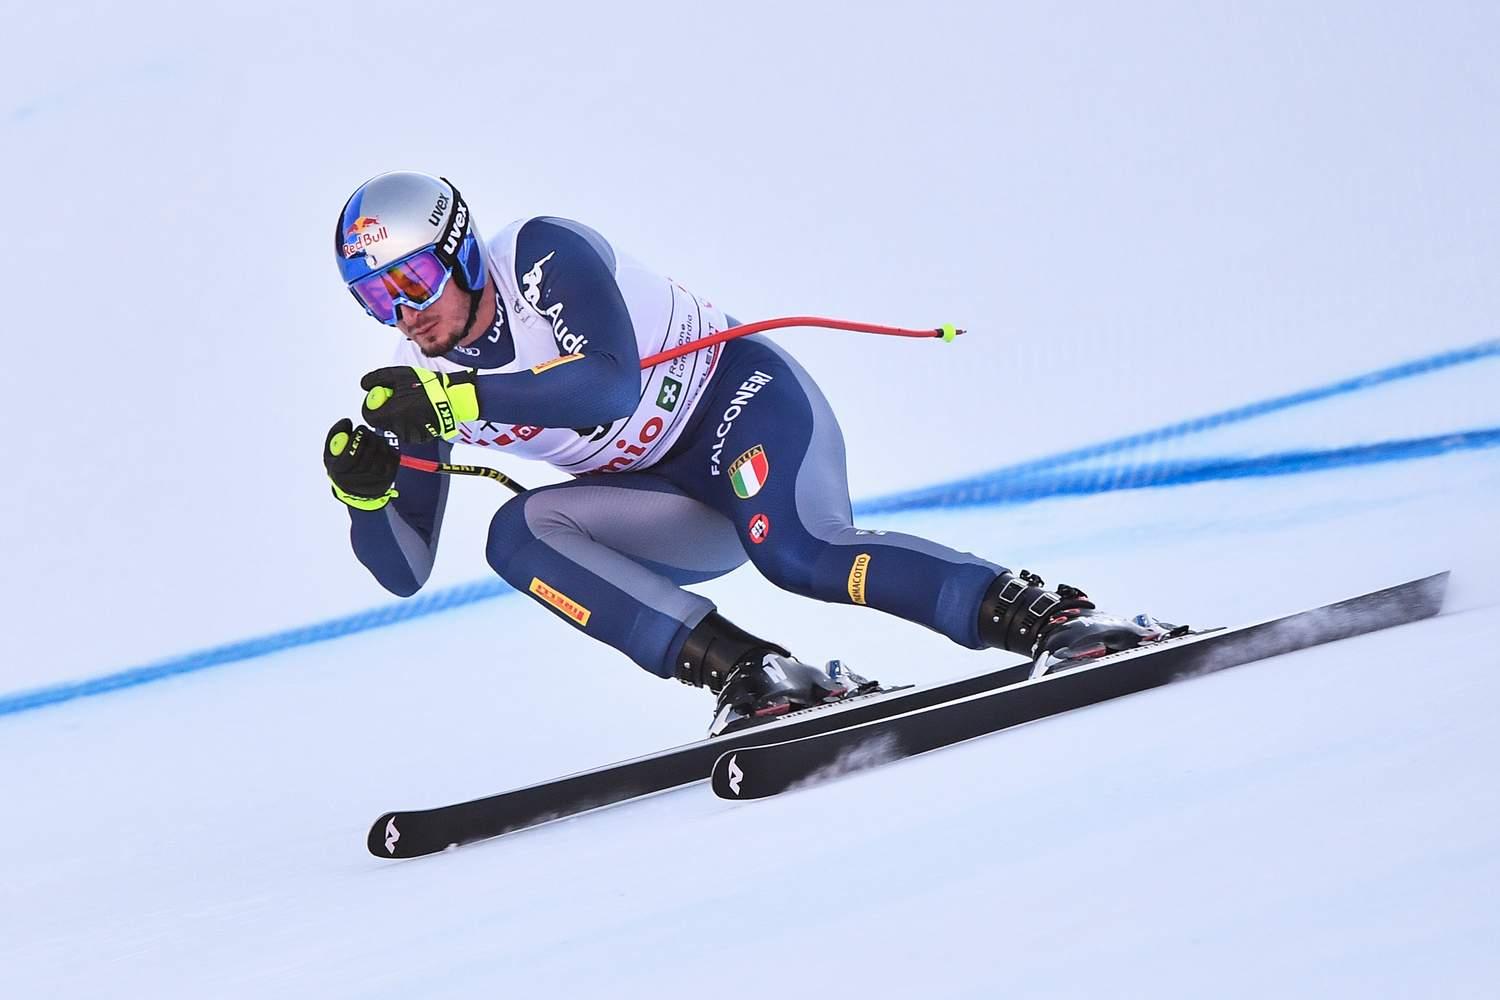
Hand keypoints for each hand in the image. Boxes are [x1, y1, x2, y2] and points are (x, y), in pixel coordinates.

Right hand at [324, 418, 399, 510]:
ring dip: (380, 443)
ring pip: (381, 458)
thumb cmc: (342, 463)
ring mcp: (371, 484)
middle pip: (367, 457)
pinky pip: (392, 462)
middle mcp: (354, 482)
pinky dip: (389, 450)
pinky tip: (382, 447)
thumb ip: (336, 434)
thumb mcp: (332, 450)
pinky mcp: (386, 481)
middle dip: (370, 439)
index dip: (358, 439)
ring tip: (375, 438)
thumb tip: (347, 422)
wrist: (355, 487)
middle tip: (369, 431)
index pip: (351, 456)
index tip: (360, 429)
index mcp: (338, 473)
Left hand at [359, 366, 478, 443]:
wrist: (452, 398)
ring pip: (394, 425)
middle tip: (398, 395)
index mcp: (390, 413)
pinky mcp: (421, 437)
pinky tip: (420, 410)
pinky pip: (408, 429)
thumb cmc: (425, 386)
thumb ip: (376, 379)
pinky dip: (410, 421)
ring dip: (398, 414)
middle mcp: (398, 428)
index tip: (380, 395)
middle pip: (382, 420)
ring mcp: (410, 435)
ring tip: (412, 401)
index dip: (371, 405)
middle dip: (386, 408)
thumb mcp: (398, 375)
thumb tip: (365, 385)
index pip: (368, 415)